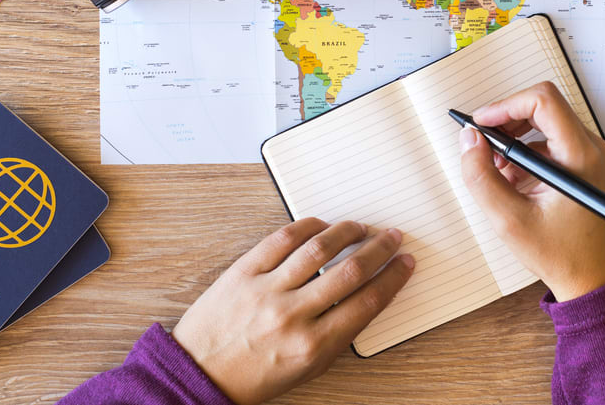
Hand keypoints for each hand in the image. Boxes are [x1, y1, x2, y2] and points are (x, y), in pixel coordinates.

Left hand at [172, 219, 414, 404]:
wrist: (200, 374)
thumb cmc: (254, 376)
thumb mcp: (307, 368)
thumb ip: (337, 335)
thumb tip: (367, 296)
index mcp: (313, 346)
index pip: (368, 302)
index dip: (393, 278)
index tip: (404, 263)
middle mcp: (292, 316)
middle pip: (350, 271)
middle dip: (379, 250)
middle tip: (391, 237)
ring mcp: (266, 290)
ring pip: (318, 249)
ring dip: (347, 232)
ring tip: (360, 227)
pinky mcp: (243, 272)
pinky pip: (281, 239)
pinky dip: (307, 227)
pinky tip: (322, 226)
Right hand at [459, 81, 604, 301]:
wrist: (596, 280)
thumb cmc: (561, 255)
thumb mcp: (510, 220)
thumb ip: (482, 177)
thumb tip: (469, 140)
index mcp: (580, 156)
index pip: (542, 100)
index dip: (505, 105)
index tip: (480, 123)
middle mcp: (591, 148)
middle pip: (544, 108)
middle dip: (506, 121)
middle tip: (481, 145)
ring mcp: (591, 156)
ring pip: (547, 124)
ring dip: (515, 138)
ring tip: (495, 169)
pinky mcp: (586, 166)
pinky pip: (553, 142)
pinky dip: (527, 152)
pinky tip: (512, 180)